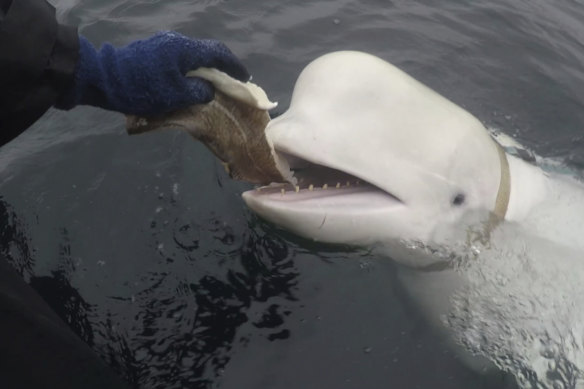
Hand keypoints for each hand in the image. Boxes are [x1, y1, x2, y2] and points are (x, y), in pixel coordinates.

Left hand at [55, 31, 249, 114]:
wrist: (104, 79)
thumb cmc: (142, 89)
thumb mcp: (176, 96)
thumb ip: (199, 92)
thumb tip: (208, 89)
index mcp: (185, 50)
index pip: (218, 54)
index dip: (234, 66)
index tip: (244, 78)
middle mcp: (176, 42)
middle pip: (207, 51)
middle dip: (222, 66)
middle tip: (231, 81)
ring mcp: (163, 44)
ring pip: (193, 55)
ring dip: (205, 68)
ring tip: (212, 84)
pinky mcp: (153, 50)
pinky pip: (180, 58)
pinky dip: (191, 68)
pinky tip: (190, 81)